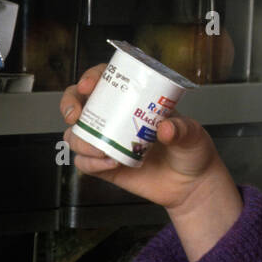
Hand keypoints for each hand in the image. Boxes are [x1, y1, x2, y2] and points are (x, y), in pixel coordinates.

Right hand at [59, 63, 225, 211]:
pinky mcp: (105, 166)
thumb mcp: (192, 133)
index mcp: (135, 100)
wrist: (191, 184)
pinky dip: (91, 163)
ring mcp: (108, 141)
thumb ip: (181, 129)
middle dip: (69, 104)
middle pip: (79, 103)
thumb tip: (164, 128)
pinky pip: (84, 162)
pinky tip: (111, 164)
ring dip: (82, 141)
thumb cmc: (192, 150)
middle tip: (75, 115)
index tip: (88, 85)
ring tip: (103, 150)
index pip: (106, 79)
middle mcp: (116, 118)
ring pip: (76, 135)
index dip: (92, 77)